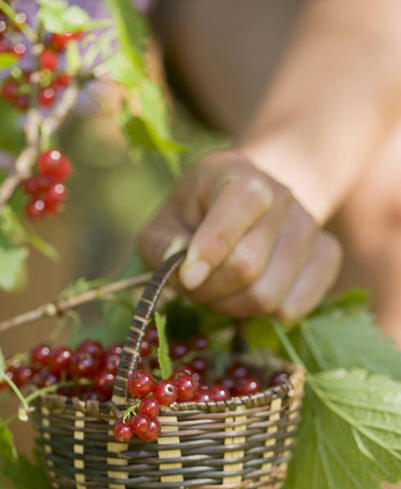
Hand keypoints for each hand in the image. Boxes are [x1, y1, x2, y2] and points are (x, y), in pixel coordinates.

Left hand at [138, 150, 341, 320]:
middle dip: (210, 288)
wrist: (249, 203)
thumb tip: (182, 268)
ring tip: (220, 288)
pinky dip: (262, 315)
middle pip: (247, 265)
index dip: (210, 251)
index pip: (240, 207)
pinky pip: (294, 307)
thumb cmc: (197, 216)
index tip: (187, 278)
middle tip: (195, 285)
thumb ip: (161, 243)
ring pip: (268, 295)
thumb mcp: (165, 222)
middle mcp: (283, 193)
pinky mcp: (328, 255)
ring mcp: (311, 224)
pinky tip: (249, 293)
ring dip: (232, 305)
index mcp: (240, 174)